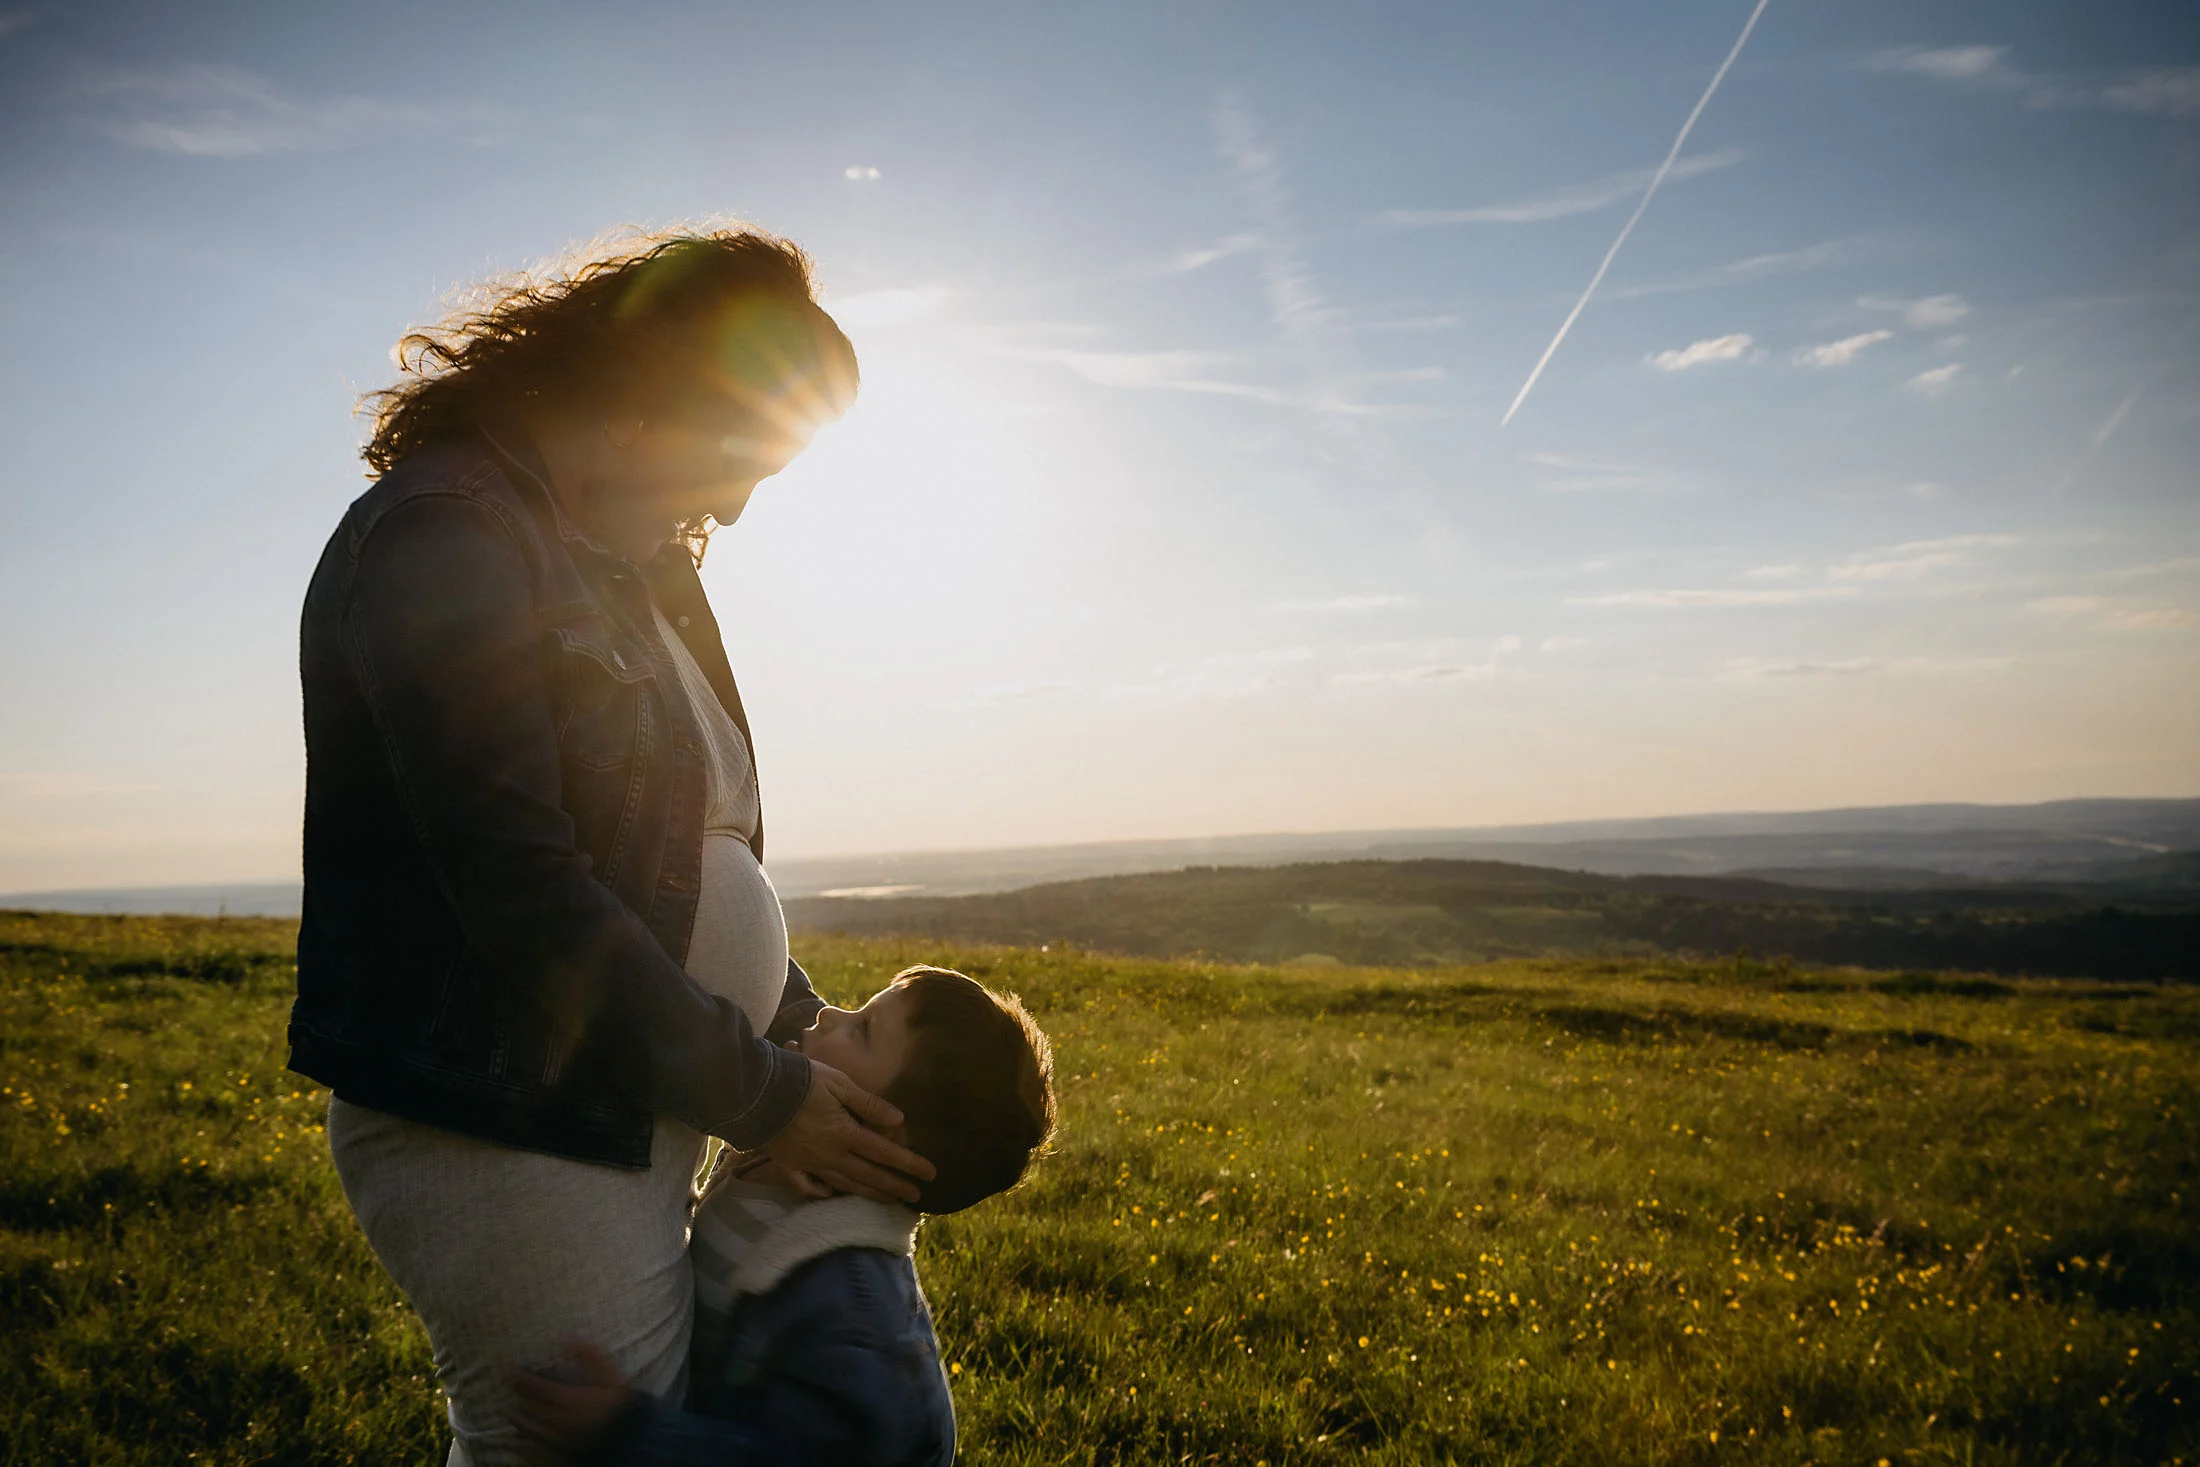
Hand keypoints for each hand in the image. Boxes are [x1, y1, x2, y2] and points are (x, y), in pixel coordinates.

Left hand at [512, 1340, 636, 1466]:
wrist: (635, 1443)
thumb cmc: (624, 1409)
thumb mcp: (612, 1380)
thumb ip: (592, 1359)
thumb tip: (572, 1338)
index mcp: (570, 1401)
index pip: (538, 1388)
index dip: (523, 1379)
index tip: (512, 1371)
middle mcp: (559, 1422)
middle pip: (532, 1408)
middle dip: (520, 1396)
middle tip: (512, 1387)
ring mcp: (558, 1443)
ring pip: (530, 1431)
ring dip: (517, 1420)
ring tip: (509, 1412)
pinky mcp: (560, 1458)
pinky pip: (534, 1454)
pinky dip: (522, 1447)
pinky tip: (516, 1442)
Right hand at [763, 1061, 936, 1203]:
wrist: (756, 1091)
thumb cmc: (801, 1081)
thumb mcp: (840, 1084)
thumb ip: (869, 1104)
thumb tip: (898, 1120)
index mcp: (844, 1134)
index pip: (884, 1153)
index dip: (909, 1163)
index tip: (930, 1174)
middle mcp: (830, 1155)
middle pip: (869, 1175)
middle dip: (895, 1186)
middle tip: (917, 1197)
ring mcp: (808, 1164)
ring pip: (844, 1184)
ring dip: (869, 1193)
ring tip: (888, 1200)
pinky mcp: (788, 1165)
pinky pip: (807, 1187)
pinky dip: (821, 1194)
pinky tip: (832, 1196)